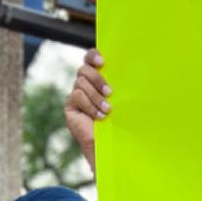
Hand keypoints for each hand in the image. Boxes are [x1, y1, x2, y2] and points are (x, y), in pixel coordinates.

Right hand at [63, 50, 109, 173]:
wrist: (109, 144)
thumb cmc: (120, 121)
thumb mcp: (121, 99)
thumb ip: (118, 84)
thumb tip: (131, 68)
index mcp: (97, 78)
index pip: (89, 58)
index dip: (93, 56)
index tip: (103, 62)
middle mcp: (84, 84)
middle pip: (83, 69)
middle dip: (97, 79)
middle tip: (109, 92)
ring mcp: (76, 95)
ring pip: (80, 83)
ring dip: (95, 96)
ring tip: (107, 109)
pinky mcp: (70, 107)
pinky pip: (77, 97)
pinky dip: (89, 106)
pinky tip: (99, 117)